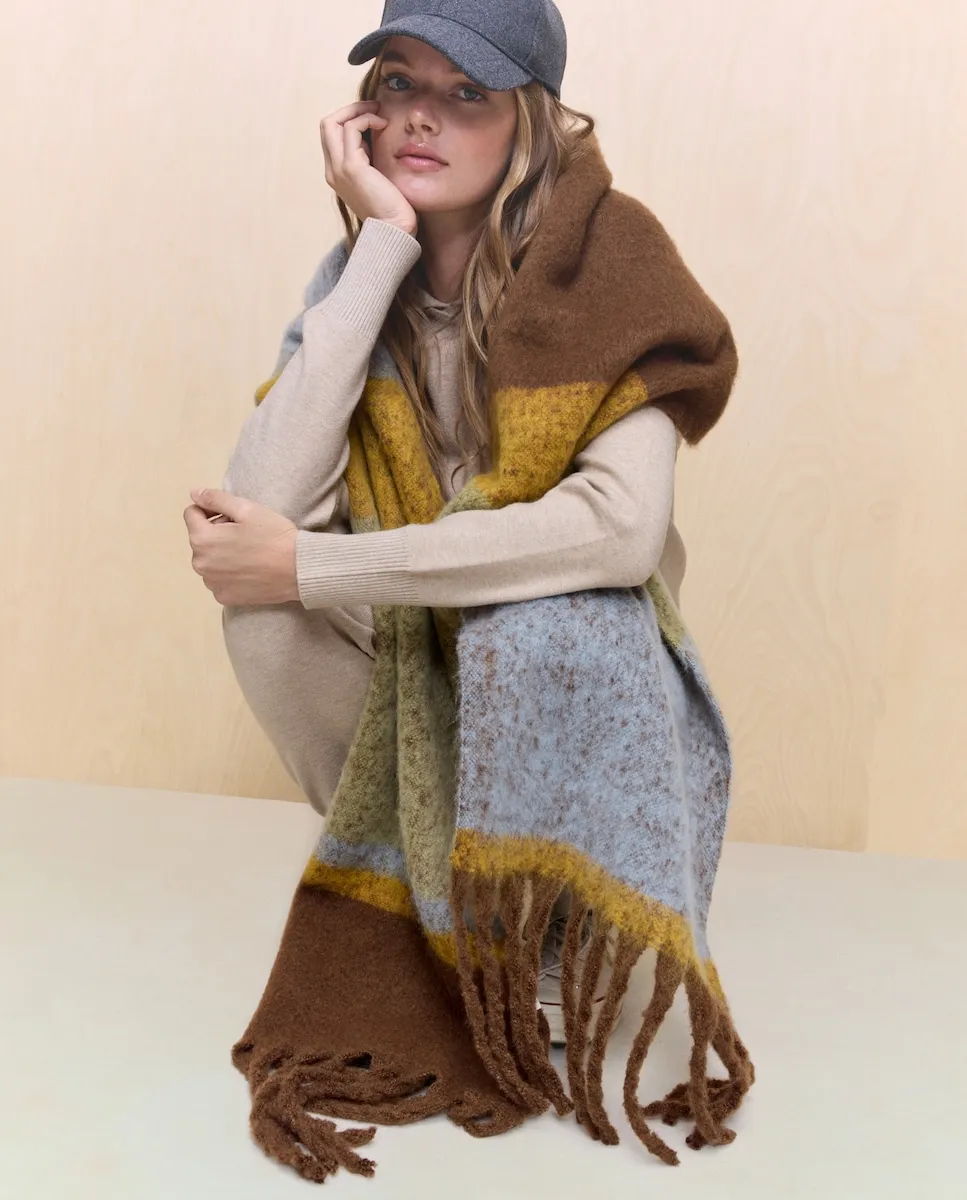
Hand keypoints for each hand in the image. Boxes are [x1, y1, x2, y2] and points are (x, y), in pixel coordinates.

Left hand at [184, 488, 299, 606]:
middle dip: (217, 532)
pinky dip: (229, 573)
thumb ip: (215, 498)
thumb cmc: (274, 536)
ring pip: (209, 559)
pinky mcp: (224, 597)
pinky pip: (219, 579)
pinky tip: (250, 569)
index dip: (212, 509)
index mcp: (202, 539)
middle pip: (200, 538)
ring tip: (250, 552)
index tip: (233, 515)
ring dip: (222, 553)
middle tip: (246, 533)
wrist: (299, 570)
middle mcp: (200, 564)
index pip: (192, 513)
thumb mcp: (246, 508)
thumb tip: (194, 493)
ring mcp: (212, 583)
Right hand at [320, 101, 416, 235]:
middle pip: (326, 124)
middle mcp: (332, 170)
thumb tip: (376, 138)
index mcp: (337, 174)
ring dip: (359, 111)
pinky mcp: (351, 167)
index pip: (331, 135)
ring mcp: (338, 169)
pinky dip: (367, 120)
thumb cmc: (394, 208)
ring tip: (380, 114)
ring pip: (334, 122)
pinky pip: (352, 129)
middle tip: (374, 107)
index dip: (349, 120)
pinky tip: (384, 125)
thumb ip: (370, 161)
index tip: (373, 118)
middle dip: (350, 109)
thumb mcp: (378, 179)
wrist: (395, 230)